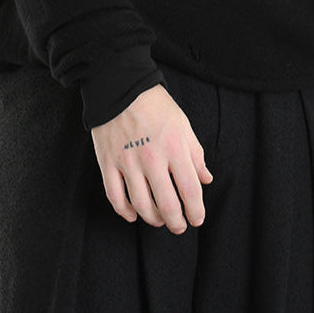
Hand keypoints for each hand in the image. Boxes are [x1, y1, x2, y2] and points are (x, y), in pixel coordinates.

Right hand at [91, 85, 213, 234]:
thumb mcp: (183, 124)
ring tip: (160, 219)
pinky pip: (115, 197)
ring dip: (153, 219)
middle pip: (167, 205)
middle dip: (176, 223)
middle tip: (179, 226)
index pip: (190, 191)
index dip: (196, 212)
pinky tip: (133, 214)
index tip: (196, 219)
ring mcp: (127, 162)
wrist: (119, 85)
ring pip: (141, 205)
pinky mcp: (108, 163)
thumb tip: (206, 179)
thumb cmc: (155, 104)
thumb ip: (196, 154)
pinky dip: (125, 211)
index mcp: (174, 148)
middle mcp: (152, 158)